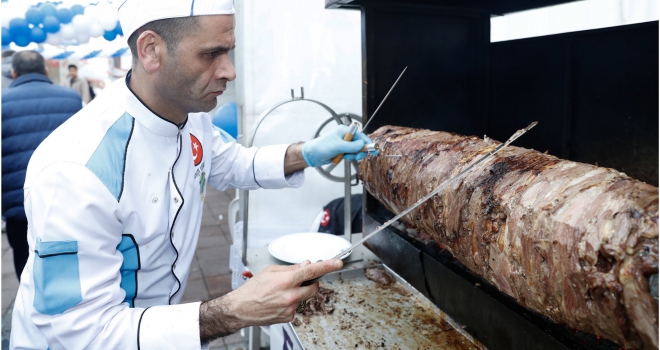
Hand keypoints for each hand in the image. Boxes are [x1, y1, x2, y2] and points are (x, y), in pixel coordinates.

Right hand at [199, 259, 342, 340]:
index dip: (327, 265)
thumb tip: (306, 265)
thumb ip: (291, 268)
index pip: (312, 271)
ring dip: (298, 293)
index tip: (337, 263)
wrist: (241, 308)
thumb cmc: (253, 289)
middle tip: (300, 281)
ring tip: (281, 293)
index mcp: (286, 280)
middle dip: (311, 283)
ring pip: (305, 297)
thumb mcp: (270, 271)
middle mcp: (290, 295)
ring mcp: (290, 307)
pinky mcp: (289, 317)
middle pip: (314, 287)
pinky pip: (297, 307)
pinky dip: (292, 303)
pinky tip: (279, 302)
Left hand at [301, 125, 375, 166]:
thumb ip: (351, 146)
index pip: (360, 136)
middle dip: (358, 151)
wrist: (312, 155)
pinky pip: (350, 154)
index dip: (367, 143)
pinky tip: (340, 157)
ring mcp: (344, 143)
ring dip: (351, 155)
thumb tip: (362, 145)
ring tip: (343, 156)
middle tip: (356, 157)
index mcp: (344, 131)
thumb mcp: (338, 146)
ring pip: (355, 150)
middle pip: (359, 143)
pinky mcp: (342, 150)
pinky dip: (347, 157)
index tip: (374, 149)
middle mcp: (345, 136)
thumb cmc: (322, 147)